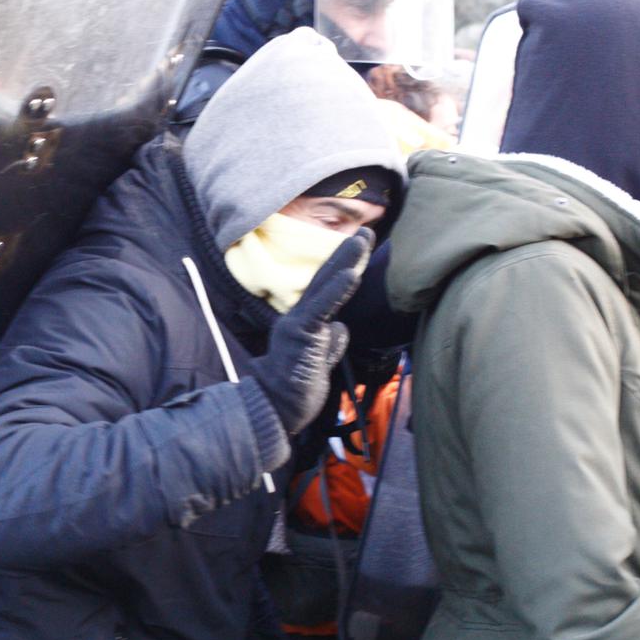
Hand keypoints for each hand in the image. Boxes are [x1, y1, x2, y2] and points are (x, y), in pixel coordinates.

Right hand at [242, 229, 371, 434]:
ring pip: (324, 286)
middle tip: (366, 230)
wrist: (273, 409)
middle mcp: (300, 317)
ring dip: (345, 261)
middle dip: (349, 253)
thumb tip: (341, 329)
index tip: (361, 247)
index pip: (328, 289)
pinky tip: (351, 273)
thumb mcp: (319, 363)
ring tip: (362, 240)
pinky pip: (321, 308)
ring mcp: (298, 324)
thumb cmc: (294, 390)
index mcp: (306, 323)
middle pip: (327, 278)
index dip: (345, 267)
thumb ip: (329, 345)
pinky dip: (336, 290)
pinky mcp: (299, 335)